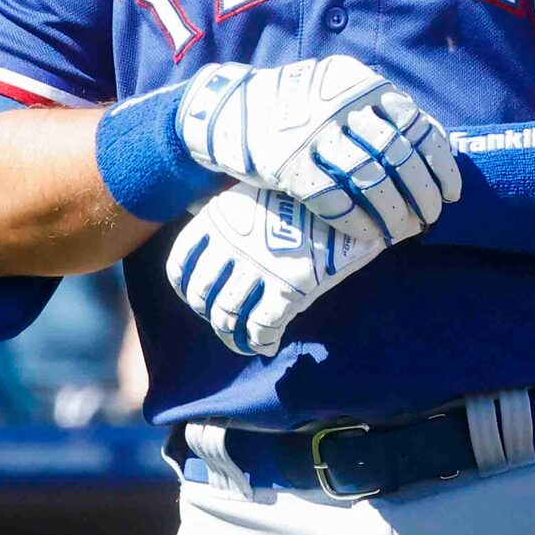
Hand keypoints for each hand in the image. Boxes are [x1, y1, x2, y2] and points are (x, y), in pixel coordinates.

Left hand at [170, 184, 383, 358]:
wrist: (353, 193)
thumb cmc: (305, 191)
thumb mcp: (255, 188)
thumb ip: (231, 210)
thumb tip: (207, 218)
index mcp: (218, 218)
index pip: (181, 265)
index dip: (187, 288)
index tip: (201, 298)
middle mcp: (230, 245)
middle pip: (202, 296)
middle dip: (211, 316)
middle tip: (227, 322)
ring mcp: (259, 268)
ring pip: (228, 317)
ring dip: (233, 337)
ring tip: (244, 343)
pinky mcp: (289, 288)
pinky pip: (262, 328)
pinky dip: (261, 343)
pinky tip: (269, 345)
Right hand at [176, 56, 459, 245]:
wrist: (229, 109)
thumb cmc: (297, 107)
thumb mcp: (339, 90)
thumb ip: (378, 109)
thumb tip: (429, 146)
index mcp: (361, 84)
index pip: (416, 125)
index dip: (440, 163)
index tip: (451, 192)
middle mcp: (339, 105)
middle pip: (398, 155)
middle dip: (423, 192)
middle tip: (431, 217)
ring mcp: (313, 134)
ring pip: (370, 180)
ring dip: (394, 212)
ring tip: (405, 230)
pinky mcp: (288, 165)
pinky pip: (333, 201)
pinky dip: (357, 223)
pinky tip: (369, 236)